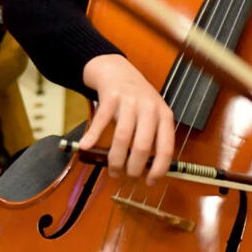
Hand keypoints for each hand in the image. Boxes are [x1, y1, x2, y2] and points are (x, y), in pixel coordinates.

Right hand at [77, 54, 174, 183]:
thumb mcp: (152, 114)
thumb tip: (146, 169)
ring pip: (123, 137)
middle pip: (143, 146)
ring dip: (116, 158)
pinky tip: (86, 146)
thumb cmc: (136, 98)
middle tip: (126, 177)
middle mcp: (149, 108)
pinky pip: (101, 121)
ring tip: (113, 169)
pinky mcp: (111, 96)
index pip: (166, 147)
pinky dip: (92, 136)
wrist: (117, 70)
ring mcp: (130, 101)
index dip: (159, 169)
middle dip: (134, 168)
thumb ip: (152, 136)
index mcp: (164, 115)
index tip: (149, 181)